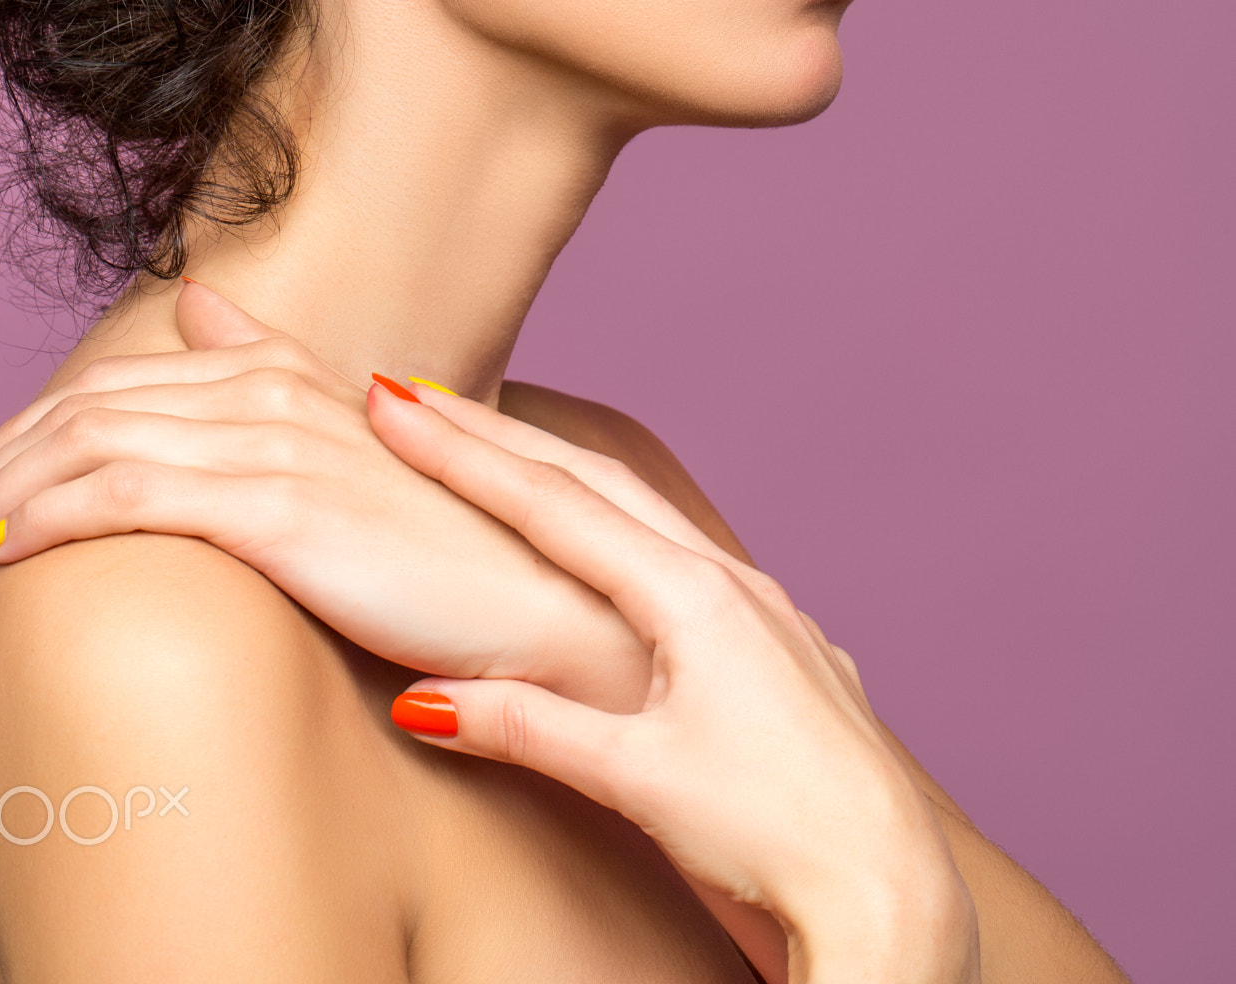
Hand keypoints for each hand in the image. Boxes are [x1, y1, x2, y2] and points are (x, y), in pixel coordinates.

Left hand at [0, 282, 674, 707]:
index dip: (31, 434)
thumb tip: (204, 313)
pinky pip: (122, 499)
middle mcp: (270, 390)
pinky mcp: (276, 504)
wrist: (538, 599)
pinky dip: (40, 522)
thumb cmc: (446, 546)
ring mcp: (272, 442)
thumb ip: (270, 374)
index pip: (118, 389)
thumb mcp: (351, 454)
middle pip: (88, 410)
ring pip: (88, 448)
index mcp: (283, 375)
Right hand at [371, 387, 980, 983]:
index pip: (551, 503)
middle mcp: (733, 581)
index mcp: (691, 596)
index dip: (464, 453)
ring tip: (502, 449)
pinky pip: (693, 558)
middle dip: (503, 438)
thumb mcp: (635, 779)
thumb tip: (420, 698)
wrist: (889, 888)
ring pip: (649, 514)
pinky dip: (628, 529)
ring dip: (566, 477)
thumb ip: (528, 727)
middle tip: (422, 395)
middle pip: (596, 483)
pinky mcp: (787, 648)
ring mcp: (768, 610)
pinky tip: (620, 546)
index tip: (396, 401)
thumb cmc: (771, 836)